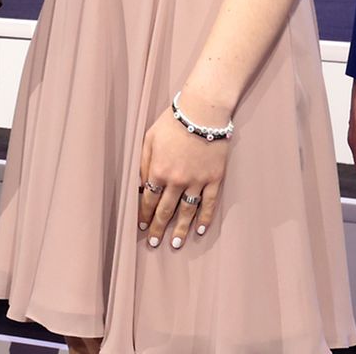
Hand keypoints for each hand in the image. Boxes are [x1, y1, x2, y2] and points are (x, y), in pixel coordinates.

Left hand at [138, 93, 229, 249]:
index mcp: (158, 171)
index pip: (149, 200)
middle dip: (158, 228)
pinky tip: (200, 230)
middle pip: (166, 210)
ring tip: (175, 244)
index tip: (140, 226)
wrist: (202, 112)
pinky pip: (209, 203)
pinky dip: (205, 218)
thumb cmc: (172, 122)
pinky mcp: (214, 178)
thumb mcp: (149, 140)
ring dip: (180, 229)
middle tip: (153, 243)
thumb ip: (144, 164)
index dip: (144, 214)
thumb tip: (141, 186)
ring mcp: (197, 181)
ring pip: (187, 211)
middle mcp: (177, 180)